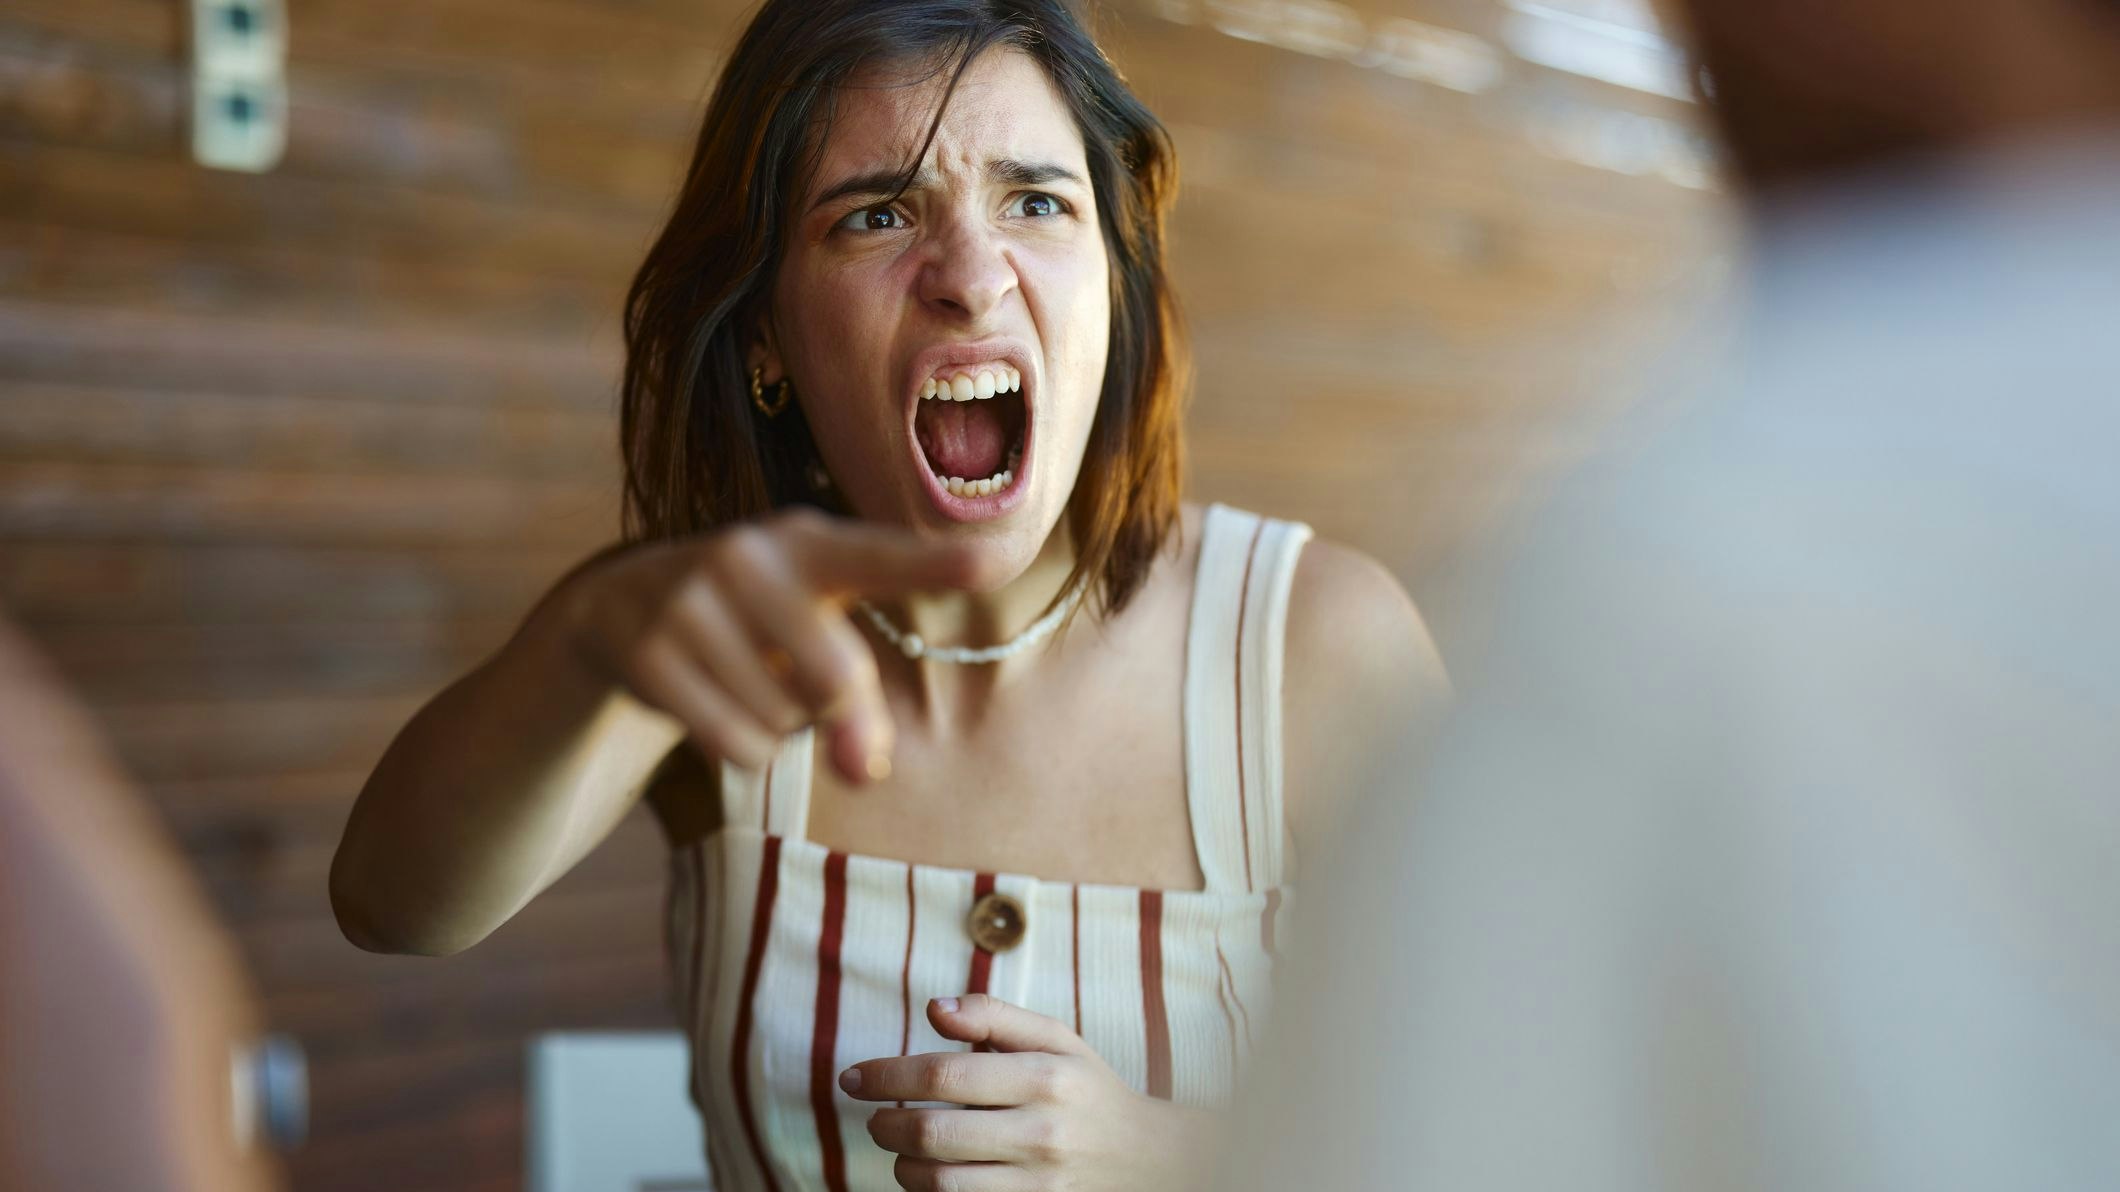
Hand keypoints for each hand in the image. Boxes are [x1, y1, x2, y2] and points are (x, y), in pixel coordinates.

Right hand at [541, 509, 988, 783]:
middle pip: (838, 680)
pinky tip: (708, 706)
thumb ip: (862, 700)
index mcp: (807, 542)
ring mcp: (687, 599)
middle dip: (844, 722)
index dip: (936, 564)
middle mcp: (746, 556)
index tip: (993, 562)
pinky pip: (733, 743)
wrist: (611, 615)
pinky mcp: (644, 651)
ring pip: (782, 722)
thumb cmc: (750, 629)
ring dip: (777, 730)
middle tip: (836, 731)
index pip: (882, 557)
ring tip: (742, 685)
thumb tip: (866, 771)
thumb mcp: (808, 631)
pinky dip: (739, 750)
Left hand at [841, 994, 1215, 1190]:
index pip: (945, 1073)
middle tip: (875, 1116)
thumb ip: (994, 1017)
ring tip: (901, 1146)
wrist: (1147, 1160)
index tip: (851, 1076)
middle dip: (885, 1123)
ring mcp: (1039, 1182)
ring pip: (939, 1180)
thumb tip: (934, 1008)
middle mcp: (1043, 1131)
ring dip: (902, 1163)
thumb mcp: (1055, 1039)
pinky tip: (928, 1173)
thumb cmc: (1086, 1089)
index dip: (887, 1074)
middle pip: (933, 1131)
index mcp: (1045, 1076)